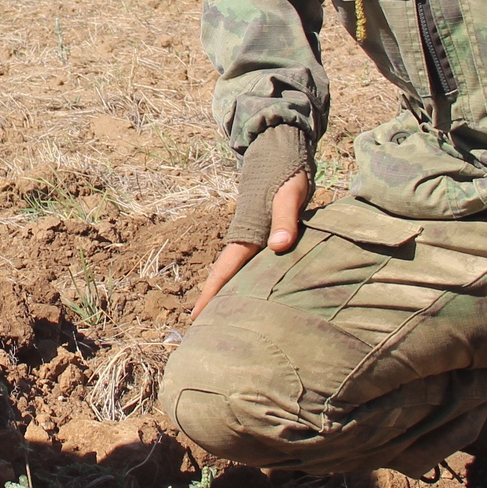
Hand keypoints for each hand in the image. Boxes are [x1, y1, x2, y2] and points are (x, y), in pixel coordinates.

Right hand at [193, 126, 314, 320]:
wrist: (281, 153)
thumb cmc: (286, 174)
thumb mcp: (289, 194)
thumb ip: (286, 218)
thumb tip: (280, 245)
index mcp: (247, 235)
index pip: (225, 272)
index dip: (212, 296)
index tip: (197, 319)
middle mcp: (246, 241)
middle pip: (226, 279)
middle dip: (215, 304)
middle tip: (204, 334)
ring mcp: (254, 239)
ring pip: (238, 274)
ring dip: (230, 296)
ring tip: (224, 323)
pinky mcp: (266, 237)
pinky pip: (252, 268)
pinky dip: (247, 285)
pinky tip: (251, 298)